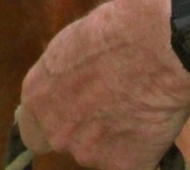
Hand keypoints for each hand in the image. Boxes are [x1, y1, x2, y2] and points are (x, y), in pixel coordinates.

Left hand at [15, 0, 189, 169]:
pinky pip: (135, 161)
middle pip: (69, 142)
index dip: (55, 123)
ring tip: (140, 101)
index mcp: (37, 98)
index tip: (71, 116)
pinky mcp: (123, 165)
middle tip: (116, 104)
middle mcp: (55, 130)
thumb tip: (69, 88)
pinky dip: (146, 147)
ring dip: (119, 136)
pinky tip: (154, 116)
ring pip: (104, 152)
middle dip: (88, 130)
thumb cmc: (117, 33)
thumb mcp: (71, 48)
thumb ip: (62, 81)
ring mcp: (88, 152)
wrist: (156, 42)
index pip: (33, 132)